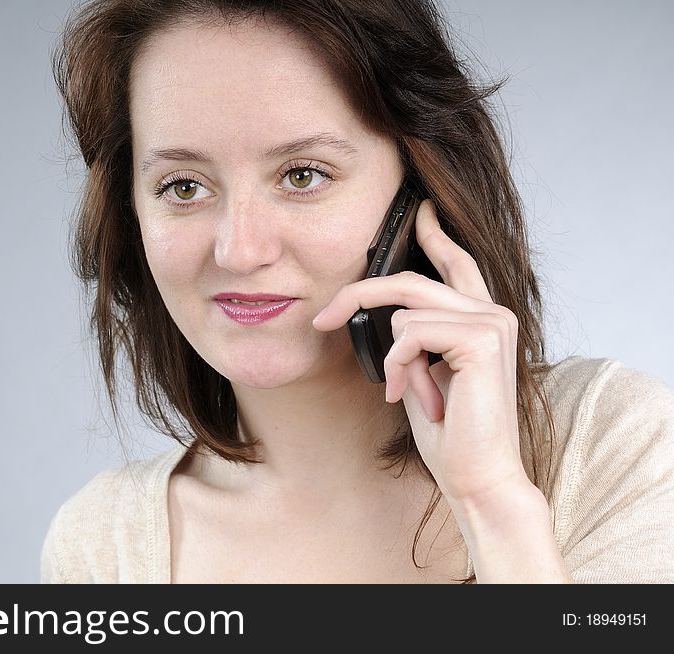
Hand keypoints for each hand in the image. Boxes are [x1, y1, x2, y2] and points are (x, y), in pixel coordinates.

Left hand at [312, 200, 528, 505]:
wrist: (476, 475)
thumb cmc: (450, 429)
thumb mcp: (422, 370)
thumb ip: (414, 335)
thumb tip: (384, 312)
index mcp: (481, 318)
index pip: (457, 262)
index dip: (435, 234)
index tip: (418, 209)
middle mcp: (493, 312)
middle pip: (409, 280)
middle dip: (356, 297)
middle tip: (322, 319)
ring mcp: (492, 322)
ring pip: (405, 309)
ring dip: (393, 359)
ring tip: (408, 392)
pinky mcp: (482, 339)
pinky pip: (410, 332)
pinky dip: (399, 366)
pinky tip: (414, 397)